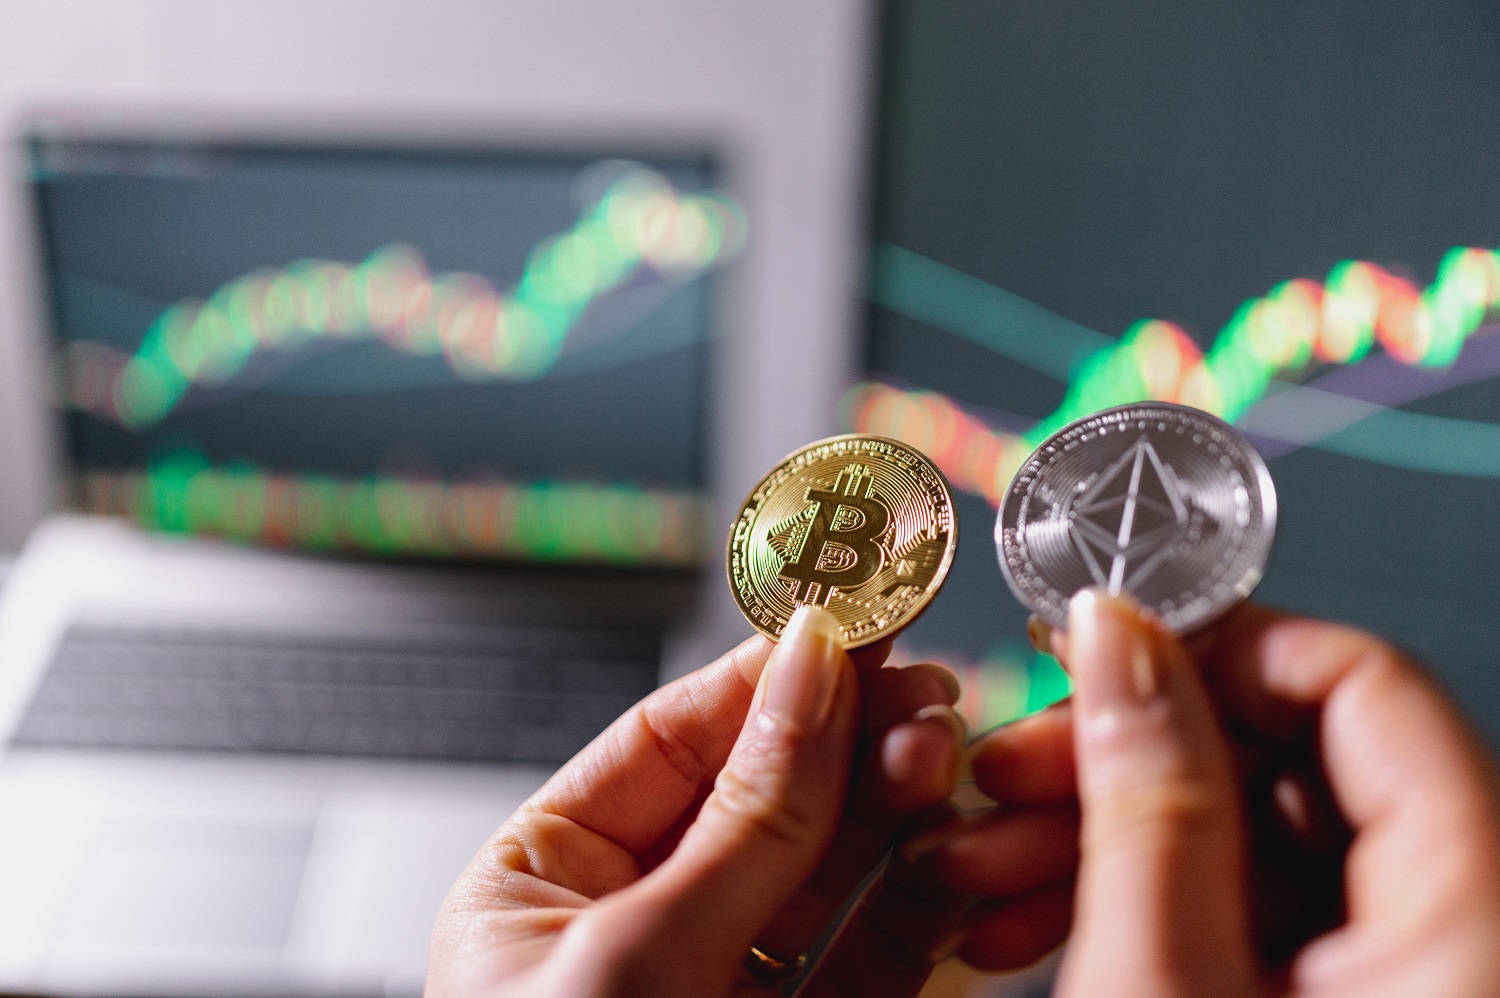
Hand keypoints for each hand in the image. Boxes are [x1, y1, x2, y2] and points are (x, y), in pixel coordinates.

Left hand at [426, 605, 1005, 996]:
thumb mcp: (636, 968)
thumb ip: (743, 821)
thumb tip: (809, 671)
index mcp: (545, 887)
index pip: (672, 740)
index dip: (767, 675)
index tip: (854, 623)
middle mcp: (638, 925)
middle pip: (762, 793)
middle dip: (844, 738)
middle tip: (920, 695)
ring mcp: (730, 983)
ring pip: (828, 863)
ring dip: (892, 804)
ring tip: (940, 758)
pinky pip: (872, 948)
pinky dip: (922, 894)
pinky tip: (954, 847)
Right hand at [940, 590, 1499, 995]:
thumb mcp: (1157, 982)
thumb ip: (1147, 797)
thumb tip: (1115, 635)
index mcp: (1478, 919)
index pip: (1367, 684)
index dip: (1218, 647)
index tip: (1096, 651)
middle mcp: (1466, 934)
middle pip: (1297, 761)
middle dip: (1124, 760)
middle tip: (1006, 771)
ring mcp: (1403, 972)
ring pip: (1254, 840)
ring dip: (1105, 839)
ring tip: (977, 867)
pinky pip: (1250, 912)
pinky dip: (1141, 904)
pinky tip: (1024, 920)